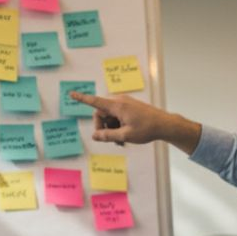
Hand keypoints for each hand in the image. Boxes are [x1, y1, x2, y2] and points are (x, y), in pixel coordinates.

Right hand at [69, 91, 201, 152]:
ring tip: (121, 141)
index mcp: (117, 106)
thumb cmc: (147, 129)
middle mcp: (120, 102)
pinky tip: (124, 137)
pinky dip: (118, 126)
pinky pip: (117, 116)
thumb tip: (95, 136)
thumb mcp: (125, 135)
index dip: (82, 99)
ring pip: (110, 117)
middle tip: (112, 141)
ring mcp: (125, 104)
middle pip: (101, 114)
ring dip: (111, 129)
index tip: (71, 94)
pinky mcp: (130, 108)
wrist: (165, 124)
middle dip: (103, 127)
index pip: (95, 102)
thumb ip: (108, 136)